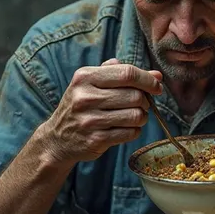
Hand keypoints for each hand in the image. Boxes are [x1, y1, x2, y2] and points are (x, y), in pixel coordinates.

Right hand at [41, 58, 161, 163]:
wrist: (57, 138)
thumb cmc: (82, 105)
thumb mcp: (93, 83)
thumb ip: (123, 74)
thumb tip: (157, 76)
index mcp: (85, 77)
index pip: (127, 73)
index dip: (147, 80)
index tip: (157, 87)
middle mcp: (85, 97)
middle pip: (135, 95)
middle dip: (145, 100)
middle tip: (141, 104)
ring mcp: (89, 120)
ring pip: (135, 115)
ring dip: (142, 117)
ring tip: (134, 116)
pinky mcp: (95, 140)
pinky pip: (130, 133)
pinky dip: (135, 131)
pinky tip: (127, 128)